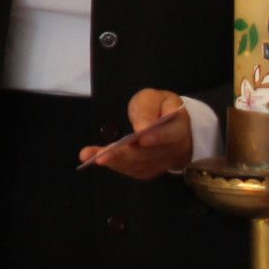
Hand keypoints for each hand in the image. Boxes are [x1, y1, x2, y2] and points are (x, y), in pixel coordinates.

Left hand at [78, 89, 192, 179]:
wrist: (171, 123)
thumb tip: (143, 127)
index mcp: (179, 127)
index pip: (171, 134)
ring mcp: (162, 162)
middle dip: (124, 155)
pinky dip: (116, 165)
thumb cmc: (160, 107)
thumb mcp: (155, 98)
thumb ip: (149, 109)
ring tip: (90, 155)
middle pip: (149, 155)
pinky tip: (97, 158)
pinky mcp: (151, 169)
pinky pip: (134, 170)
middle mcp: (173, 149)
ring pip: (139, 165)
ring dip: (114, 162)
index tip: (140, 138)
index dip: (157, 137)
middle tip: (102, 156)